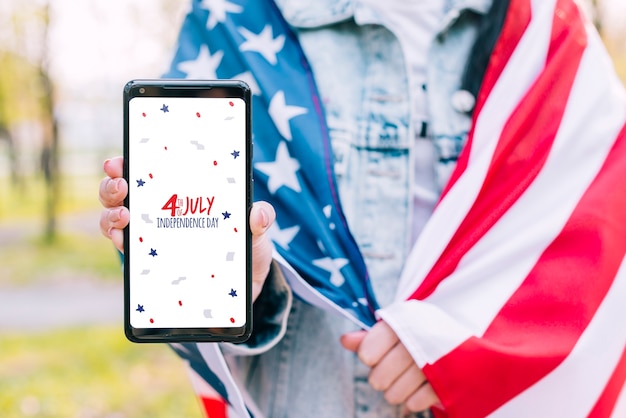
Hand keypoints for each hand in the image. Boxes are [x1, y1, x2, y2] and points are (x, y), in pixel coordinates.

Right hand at [98, 156, 275, 301]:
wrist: (244, 290)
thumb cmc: (245, 249)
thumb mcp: (256, 231)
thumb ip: (260, 219)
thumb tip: (259, 213)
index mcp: (180, 194)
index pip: (146, 172)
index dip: (127, 163)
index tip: (120, 161)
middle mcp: (158, 212)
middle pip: (120, 193)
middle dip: (112, 186)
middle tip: (122, 185)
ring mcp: (150, 239)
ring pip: (115, 221)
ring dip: (111, 216)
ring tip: (123, 216)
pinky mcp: (150, 266)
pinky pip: (127, 254)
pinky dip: (121, 246)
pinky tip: (124, 243)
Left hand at [340, 321, 439, 412]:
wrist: (461, 341)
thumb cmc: (417, 334)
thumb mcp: (394, 328)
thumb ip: (368, 336)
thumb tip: (344, 340)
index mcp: (402, 322)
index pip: (367, 353)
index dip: (368, 356)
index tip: (376, 353)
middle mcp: (417, 341)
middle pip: (378, 378)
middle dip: (382, 377)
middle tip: (392, 369)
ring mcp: (434, 363)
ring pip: (393, 395)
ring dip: (397, 390)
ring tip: (406, 378)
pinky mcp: (447, 383)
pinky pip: (414, 403)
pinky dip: (414, 399)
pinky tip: (419, 387)